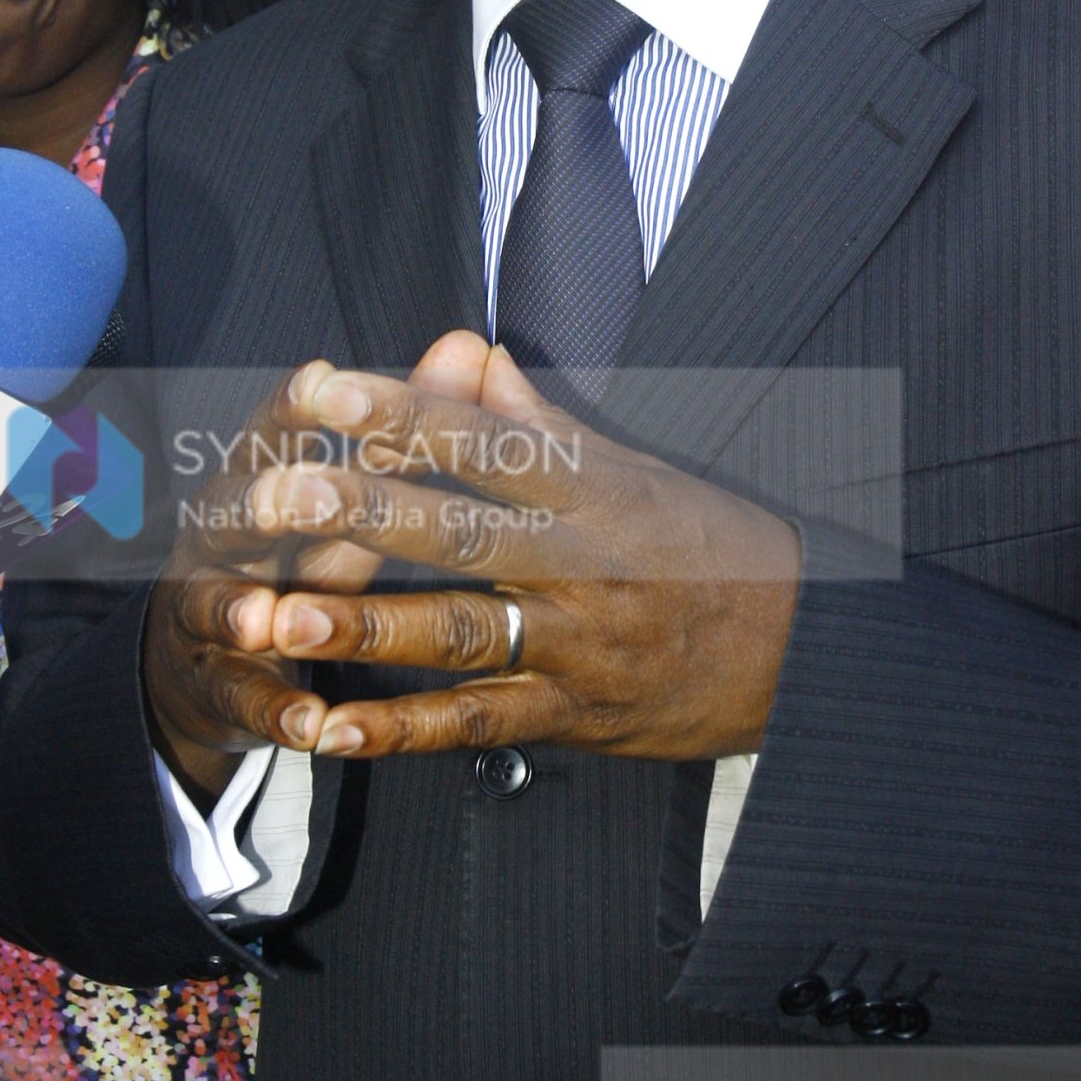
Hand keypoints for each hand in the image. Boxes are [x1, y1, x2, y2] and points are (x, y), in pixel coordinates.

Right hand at [143, 331, 489, 797]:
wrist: (220, 658)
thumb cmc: (304, 552)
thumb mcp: (353, 489)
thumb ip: (408, 423)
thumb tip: (469, 345)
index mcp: (262, 478)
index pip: (274, 431)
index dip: (296, 408)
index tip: (323, 379)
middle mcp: (225, 537)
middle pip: (231, 510)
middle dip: (258, 504)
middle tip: (286, 497)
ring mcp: (211, 611)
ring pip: (218, 604)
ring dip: (241, 611)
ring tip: (266, 619)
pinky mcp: (220, 684)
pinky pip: (241, 697)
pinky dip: (271, 711)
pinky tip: (307, 726)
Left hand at [144, 335, 799, 777]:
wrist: (807, 652)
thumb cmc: (711, 546)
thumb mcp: (637, 468)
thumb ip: (538, 416)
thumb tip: (466, 348)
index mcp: (591, 487)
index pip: (485, 441)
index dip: (404, 414)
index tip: (326, 389)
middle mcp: (580, 561)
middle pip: (458, 532)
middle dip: (362, 515)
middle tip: (274, 497)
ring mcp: (575, 644)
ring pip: (458, 632)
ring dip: (362, 627)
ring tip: (275, 616)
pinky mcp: (574, 716)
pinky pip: (479, 725)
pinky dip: (405, 732)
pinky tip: (333, 729)